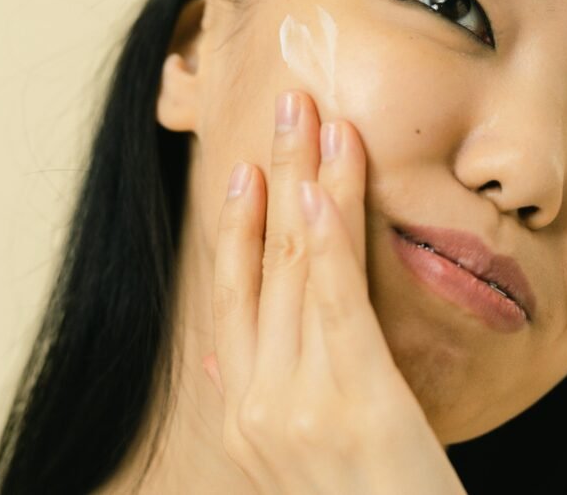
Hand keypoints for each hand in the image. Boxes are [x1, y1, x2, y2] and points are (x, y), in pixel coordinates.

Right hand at [205, 89, 467, 493]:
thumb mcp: (294, 461)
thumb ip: (257, 403)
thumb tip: (213, 362)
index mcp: (240, 413)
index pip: (231, 298)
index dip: (235, 226)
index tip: (243, 170)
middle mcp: (254, 401)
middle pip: (259, 264)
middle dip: (270, 177)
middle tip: (282, 107)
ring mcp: (296, 402)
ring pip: (296, 265)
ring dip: (304, 181)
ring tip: (311, 116)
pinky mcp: (353, 400)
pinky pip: (333, 299)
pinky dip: (327, 233)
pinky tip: (325, 181)